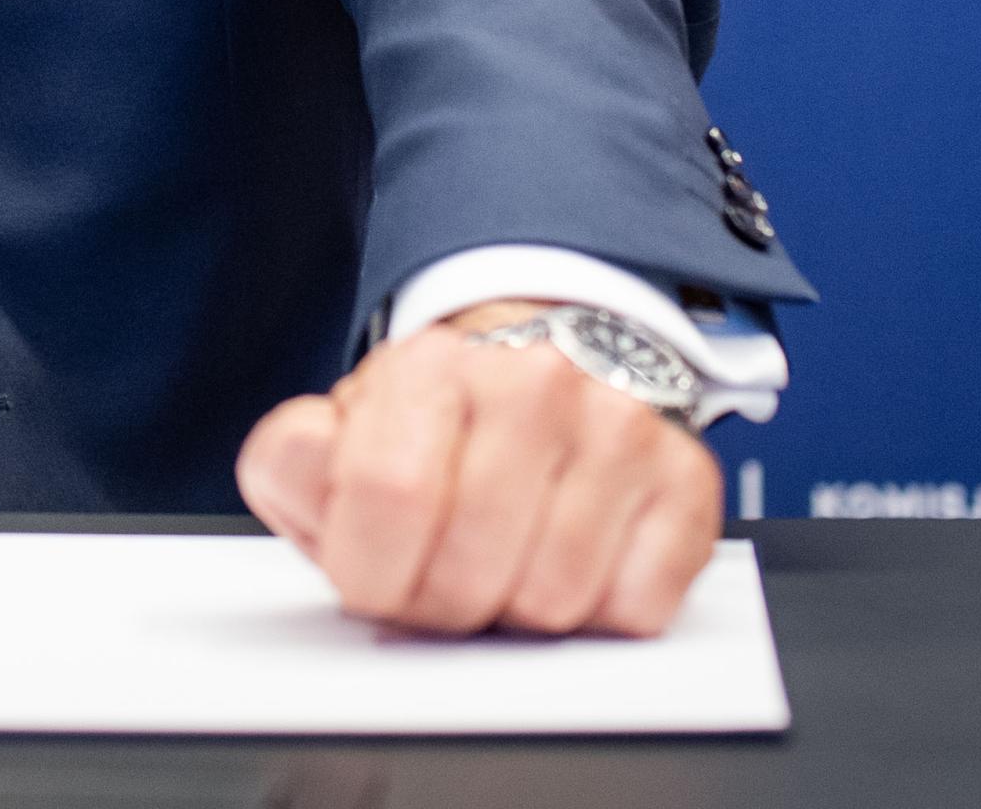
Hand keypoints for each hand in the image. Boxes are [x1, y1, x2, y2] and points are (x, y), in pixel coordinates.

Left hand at [235, 301, 720, 635]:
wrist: (538, 376)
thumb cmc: (430, 429)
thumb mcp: (335, 437)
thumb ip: (293, 463)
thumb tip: (301, 467)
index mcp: (429, 365)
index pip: (389, 494)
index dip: (372, 570)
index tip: (373, 575)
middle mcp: (534, 381)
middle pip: (471, 569)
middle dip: (439, 606)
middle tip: (437, 579)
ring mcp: (618, 428)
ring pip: (552, 601)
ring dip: (515, 612)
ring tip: (500, 564)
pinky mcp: (687, 481)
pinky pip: (635, 609)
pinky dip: (596, 614)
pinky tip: (570, 562)